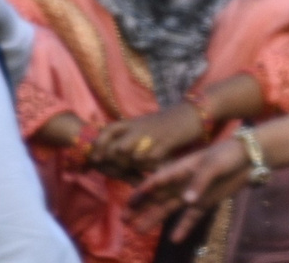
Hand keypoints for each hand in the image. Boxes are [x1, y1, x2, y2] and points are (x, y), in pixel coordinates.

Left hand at [91, 106, 208, 177]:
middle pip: (117, 148)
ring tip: (134, 175)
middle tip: (116, 173)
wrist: (192, 113)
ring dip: (133, 168)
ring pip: (133, 156)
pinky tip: (151, 172)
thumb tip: (116, 151)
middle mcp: (140, 128)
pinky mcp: (166, 143)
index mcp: (133, 122)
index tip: (96, 158)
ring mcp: (153, 135)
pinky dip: (149, 169)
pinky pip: (151, 160)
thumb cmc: (168, 122)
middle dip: (115, 163)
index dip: (99, 145)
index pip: (108, 130)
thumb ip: (131, 135)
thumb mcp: (146, 124)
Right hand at [131, 137, 250, 236]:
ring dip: (154, 218)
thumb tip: (187, 201)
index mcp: (181, 169)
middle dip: (140, 207)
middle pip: (157, 197)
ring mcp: (193, 194)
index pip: (157, 180)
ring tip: (138, 230)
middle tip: (124, 219)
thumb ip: (199, 182)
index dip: (142, 190)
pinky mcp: (205, 203)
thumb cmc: (228, 154)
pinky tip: (174, 239)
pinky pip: (191, 218)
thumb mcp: (213, 164)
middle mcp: (182, 183)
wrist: (249, 158)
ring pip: (169, 209)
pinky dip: (183, 228)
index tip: (128, 201)